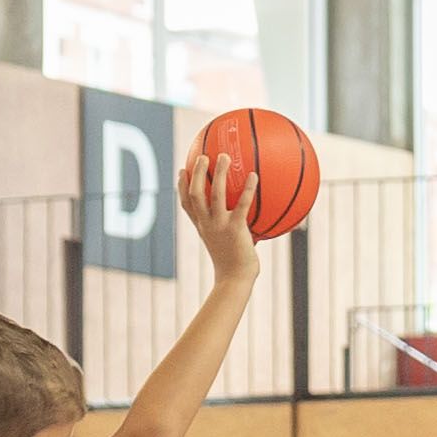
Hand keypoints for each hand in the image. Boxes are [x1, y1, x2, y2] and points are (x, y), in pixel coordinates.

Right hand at [179, 137, 259, 282]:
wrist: (235, 279)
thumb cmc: (233, 263)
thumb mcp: (225, 243)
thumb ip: (228, 228)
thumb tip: (244, 218)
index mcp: (201, 226)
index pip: (186, 204)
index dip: (181, 187)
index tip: (182, 171)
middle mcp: (206, 223)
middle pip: (194, 193)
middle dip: (197, 173)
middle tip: (202, 157)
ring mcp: (219, 225)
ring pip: (214, 194)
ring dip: (218, 173)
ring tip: (223, 157)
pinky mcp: (235, 229)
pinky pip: (242, 204)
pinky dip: (248, 189)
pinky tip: (255, 176)